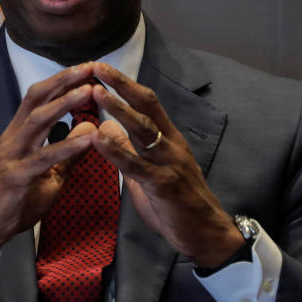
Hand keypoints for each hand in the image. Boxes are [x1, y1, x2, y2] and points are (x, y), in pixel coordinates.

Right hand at [0, 64, 97, 264]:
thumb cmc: (12, 200)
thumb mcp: (47, 175)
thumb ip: (67, 154)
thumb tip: (89, 128)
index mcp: (19, 134)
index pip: (39, 98)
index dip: (62, 80)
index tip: (86, 68)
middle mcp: (13, 137)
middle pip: (37, 98)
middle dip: (64, 80)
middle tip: (90, 66)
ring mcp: (12, 154)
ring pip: (37, 120)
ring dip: (64, 103)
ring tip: (89, 90)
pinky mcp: (16, 175)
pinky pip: (44, 157)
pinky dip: (68, 145)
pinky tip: (89, 138)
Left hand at [90, 62, 243, 267]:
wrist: (205, 234)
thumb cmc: (176, 203)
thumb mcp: (147, 171)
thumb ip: (129, 150)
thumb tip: (106, 128)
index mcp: (168, 139)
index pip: (146, 103)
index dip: (125, 84)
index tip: (102, 68)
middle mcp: (171, 145)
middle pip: (146, 107)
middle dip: (121, 86)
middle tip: (97, 67)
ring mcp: (169, 163)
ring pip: (143, 130)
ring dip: (118, 109)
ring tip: (96, 93)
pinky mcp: (164, 184)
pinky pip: (137, 165)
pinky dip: (116, 150)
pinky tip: (98, 138)